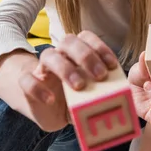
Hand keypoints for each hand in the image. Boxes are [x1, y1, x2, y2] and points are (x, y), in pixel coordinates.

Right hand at [0, 30, 118, 131]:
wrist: (49, 111)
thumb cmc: (74, 100)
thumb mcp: (91, 97)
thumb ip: (103, 94)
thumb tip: (123, 101)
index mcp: (76, 54)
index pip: (86, 38)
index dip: (100, 47)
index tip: (112, 66)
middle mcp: (59, 56)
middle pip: (68, 41)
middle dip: (86, 56)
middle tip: (100, 76)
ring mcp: (42, 69)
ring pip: (48, 55)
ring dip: (65, 68)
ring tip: (79, 87)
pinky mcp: (27, 85)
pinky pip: (26, 80)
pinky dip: (38, 88)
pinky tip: (51, 100)